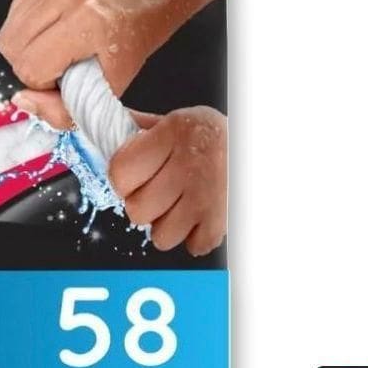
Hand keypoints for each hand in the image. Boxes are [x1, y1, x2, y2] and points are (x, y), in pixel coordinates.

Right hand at [0, 0, 226, 97]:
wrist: (137, 5)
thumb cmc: (126, 47)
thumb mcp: (105, 93)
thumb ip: (62, 111)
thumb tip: (20, 100)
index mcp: (87, 22)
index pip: (31, 66)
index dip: (42, 83)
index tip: (64, 78)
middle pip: (12, 48)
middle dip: (30, 66)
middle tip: (59, 64)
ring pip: (8, 32)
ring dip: (26, 49)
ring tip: (55, 47)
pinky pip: (12, 14)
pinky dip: (25, 30)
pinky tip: (50, 30)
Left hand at [109, 106, 227, 255]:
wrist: (260, 148)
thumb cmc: (216, 136)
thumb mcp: (180, 120)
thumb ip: (142, 127)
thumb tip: (106, 127)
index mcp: (173, 133)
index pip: (119, 173)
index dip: (124, 179)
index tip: (137, 174)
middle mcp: (189, 164)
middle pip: (136, 210)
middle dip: (147, 204)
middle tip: (164, 190)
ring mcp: (206, 195)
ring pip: (161, 237)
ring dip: (170, 225)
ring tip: (184, 205)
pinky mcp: (223, 220)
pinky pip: (193, 247)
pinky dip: (198, 237)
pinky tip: (202, 217)